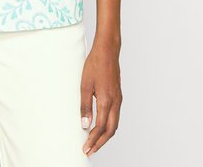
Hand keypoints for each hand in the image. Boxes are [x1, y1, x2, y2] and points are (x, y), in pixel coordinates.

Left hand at [80, 40, 122, 156]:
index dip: (93, 140)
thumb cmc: (95, 64)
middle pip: (110, 130)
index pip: (100, 127)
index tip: (85, 149)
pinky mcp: (118, 95)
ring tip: (94, 142)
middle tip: (89, 151)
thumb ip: (85, 105)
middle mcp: (115, 102)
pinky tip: (101, 127)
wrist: (107, 50)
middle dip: (100, 143)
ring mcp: (118, 99)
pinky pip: (115, 116)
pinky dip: (108, 126)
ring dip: (105, 135)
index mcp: (106, 100)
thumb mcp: (85, 84)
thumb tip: (85, 125)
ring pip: (114, 124)